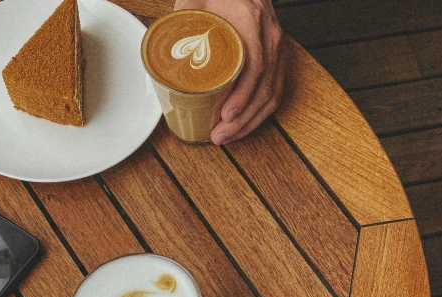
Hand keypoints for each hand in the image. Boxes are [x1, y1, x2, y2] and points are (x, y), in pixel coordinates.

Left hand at [173, 0, 284, 144]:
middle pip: (263, 87)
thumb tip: (163, 57)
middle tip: (220, 135)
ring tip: (228, 137)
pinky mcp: (278, 58)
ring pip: (271, 94)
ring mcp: (278, 48)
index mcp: (251, 20)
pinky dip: (259, 114)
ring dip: (250, 122)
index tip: (227, 115)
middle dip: (242, 119)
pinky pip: (275, 92)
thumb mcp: (196, 0)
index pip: (255, 64)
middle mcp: (270, 36)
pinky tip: (243, 127)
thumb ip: (182, 24)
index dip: (242, 95)